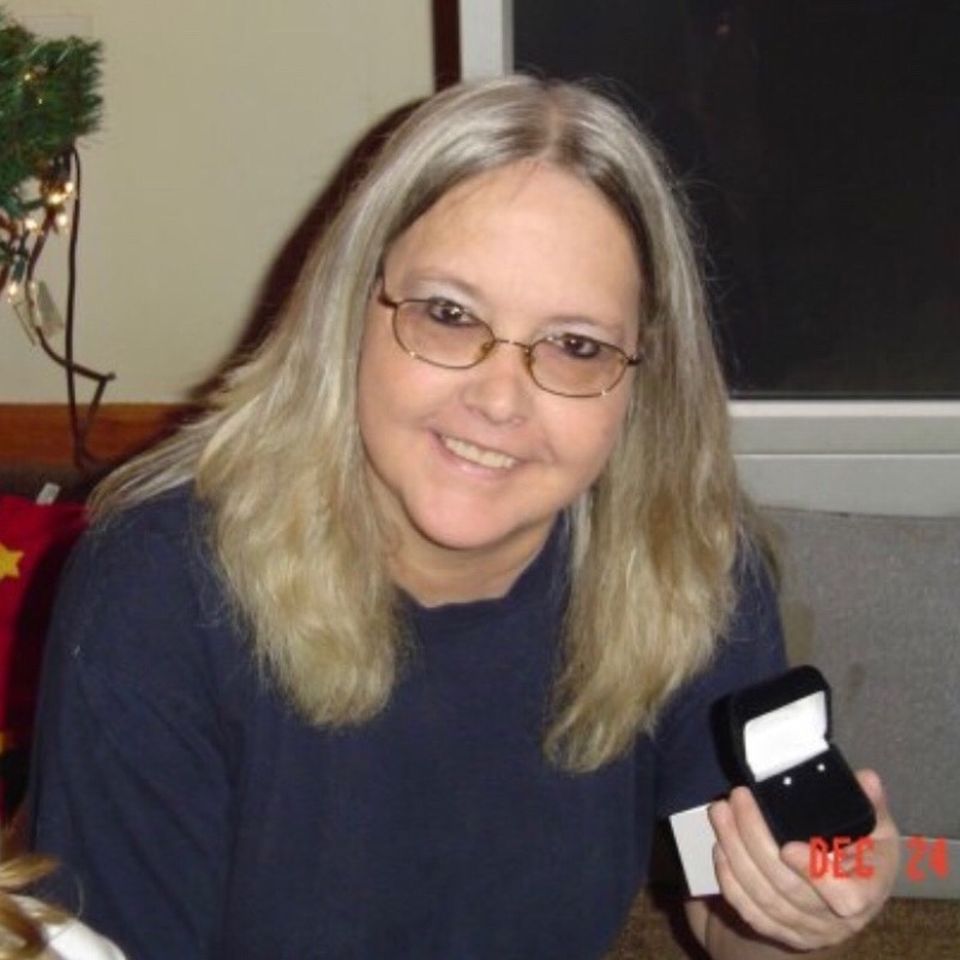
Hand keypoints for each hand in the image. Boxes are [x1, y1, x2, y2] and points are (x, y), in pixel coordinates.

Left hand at [706, 770, 898, 951]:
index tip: (788, 846)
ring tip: (721, 812)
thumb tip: (865, 779)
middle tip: (737, 798)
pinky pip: (750, 913)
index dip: (814, 873)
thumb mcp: (878, 829)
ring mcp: (808, 931)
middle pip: (787, 887)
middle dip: (754, 838)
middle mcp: (836, 920)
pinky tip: (720, 849)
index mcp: (866, 893)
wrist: (854, 895)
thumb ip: (870, 803)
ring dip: (735, 852)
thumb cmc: (866, 855)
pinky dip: (731, 882)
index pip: (844, 895)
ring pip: (763, 897)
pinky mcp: (783, 933)